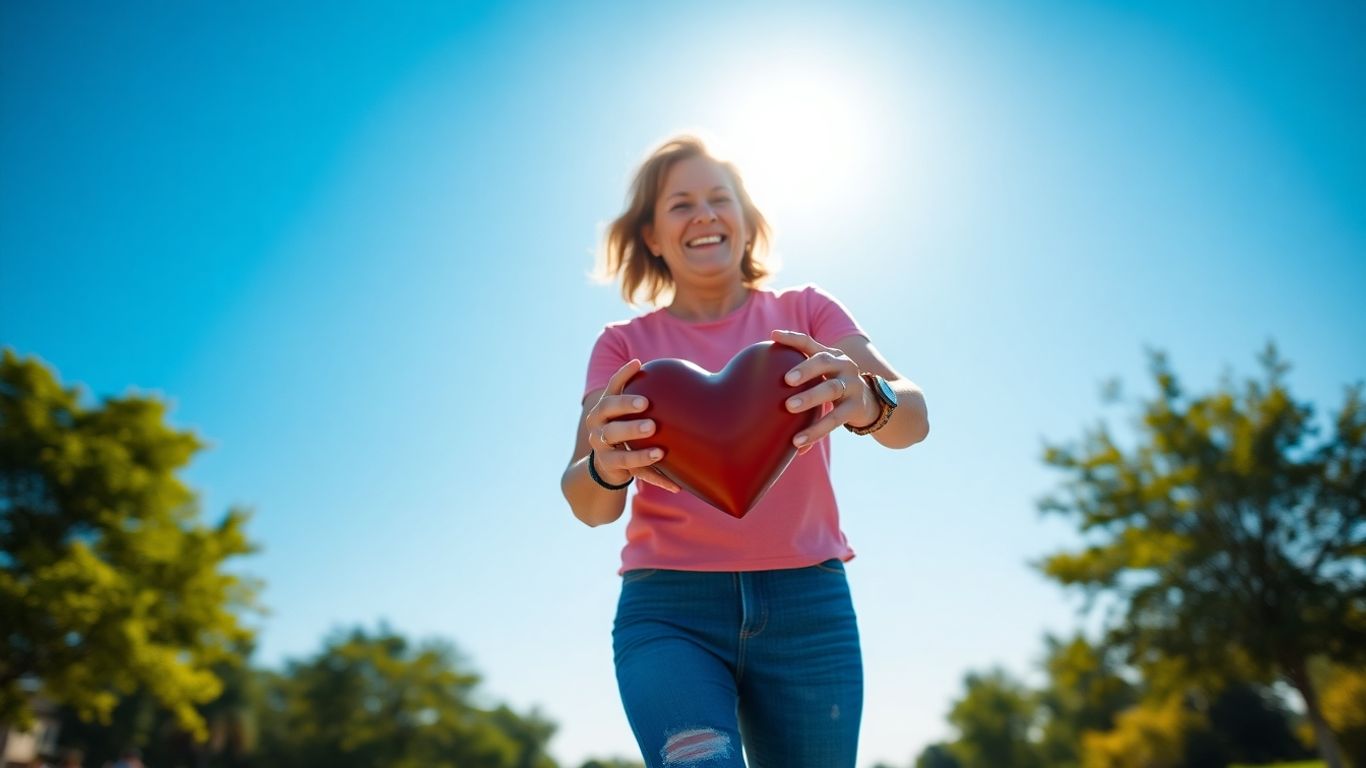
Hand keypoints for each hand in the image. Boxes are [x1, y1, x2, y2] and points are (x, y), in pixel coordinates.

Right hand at [584, 360, 680, 491]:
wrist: (606, 464)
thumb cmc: (627, 428)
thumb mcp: (629, 413)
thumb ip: (648, 396)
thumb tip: (689, 374)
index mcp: (604, 408)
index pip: (611, 387)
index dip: (623, 375)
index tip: (638, 364)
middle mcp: (598, 425)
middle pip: (608, 412)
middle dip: (626, 407)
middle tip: (646, 404)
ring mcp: (601, 448)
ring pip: (619, 450)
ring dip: (640, 451)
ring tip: (660, 451)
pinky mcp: (611, 467)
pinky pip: (635, 473)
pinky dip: (656, 478)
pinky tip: (676, 485)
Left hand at [770, 330, 877, 452]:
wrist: (870, 403)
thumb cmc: (834, 387)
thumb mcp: (821, 376)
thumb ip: (800, 377)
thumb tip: (757, 390)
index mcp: (831, 355)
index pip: (809, 343)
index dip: (792, 339)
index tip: (773, 336)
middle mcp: (843, 365)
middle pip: (823, 361)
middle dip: (805, 368)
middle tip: (787, 379)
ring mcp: (851, 385)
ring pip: (830, 389)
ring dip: (810, 397)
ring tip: (789, 407)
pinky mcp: (854, 407)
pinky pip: (834, 419)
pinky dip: (815, 430)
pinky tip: (798, 441)